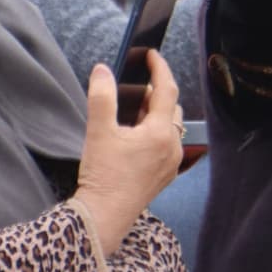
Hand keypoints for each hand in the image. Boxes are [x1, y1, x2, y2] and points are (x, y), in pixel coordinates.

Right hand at [73, 49, 182, 253]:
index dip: (160, 68)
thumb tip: (102, 70)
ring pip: (170, 127)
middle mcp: (173, 147)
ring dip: (156, 113)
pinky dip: (155, 132)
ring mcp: (171, 163)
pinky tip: (135, 136)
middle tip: (137, 83)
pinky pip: (166, 145)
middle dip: (157, 92)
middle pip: (171, 108)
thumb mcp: (99, 132)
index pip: (167, 90)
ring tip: (134, 108)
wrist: (105, 216)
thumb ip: (102, 96)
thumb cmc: (103, 176)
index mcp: (161, 133)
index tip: (151, 55)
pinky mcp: (164, 176)